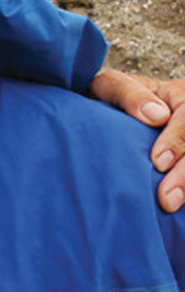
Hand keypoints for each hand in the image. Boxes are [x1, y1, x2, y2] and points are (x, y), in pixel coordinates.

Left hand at [89, 69, 184, 211]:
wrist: (124, 107)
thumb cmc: (117, 98)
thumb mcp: (114, 86)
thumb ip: (130, 94)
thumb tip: (156, 116)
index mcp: (179, 95)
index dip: (176, 141)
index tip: (158, 162)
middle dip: (184, 173)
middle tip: (166, 198)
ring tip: (169, 204)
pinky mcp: (184, 157)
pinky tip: (178, 204)